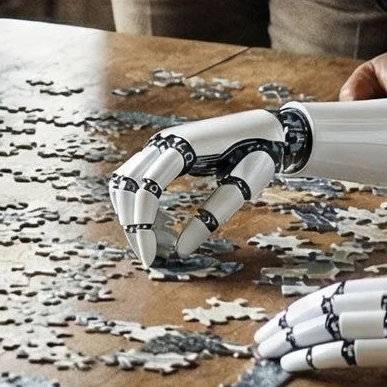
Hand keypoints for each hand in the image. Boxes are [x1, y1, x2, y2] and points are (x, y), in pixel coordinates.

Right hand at [109, 108, 293, 265]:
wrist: (263, 126)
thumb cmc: (261, 153)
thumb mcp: (249, 182)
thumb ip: (217, 212)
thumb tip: (182, 249)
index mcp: (186, 144)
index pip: (147, 186)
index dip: (142, 225)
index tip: (151, 259)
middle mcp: (164, 140)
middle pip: (127, 187)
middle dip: (134, 227)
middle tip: (156, 258)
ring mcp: (158, 145)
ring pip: (123, 184)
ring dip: (133, 217)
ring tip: (164, 241)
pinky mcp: (159, 154)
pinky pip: (133, 181)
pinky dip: (139, 206)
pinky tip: (162, 225)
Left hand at [254, 274, 386, 379]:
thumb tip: (379, 319)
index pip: (342, 292)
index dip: (307, 305)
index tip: (284, 318)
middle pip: (329, 306)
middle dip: (290, 322)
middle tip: (261, 337)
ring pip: (333, 325)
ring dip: (294, 340)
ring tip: (268, 351)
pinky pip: (354, 351)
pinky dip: (318, 356)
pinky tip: (296, 364)